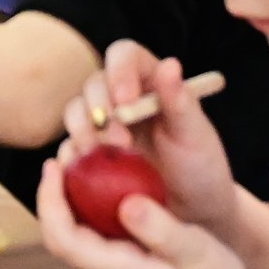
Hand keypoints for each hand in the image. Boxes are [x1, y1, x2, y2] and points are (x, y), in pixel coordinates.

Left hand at [38, 159, 260, 268]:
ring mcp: (109, 268)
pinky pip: (88, 228)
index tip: (54, 166)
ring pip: (70, 230)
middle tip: (61, 157)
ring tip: (76, 159)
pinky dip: (84, 200)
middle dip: (51, 194)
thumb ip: (161, 231)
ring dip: (65, 195)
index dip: (50, 201)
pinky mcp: (117, 258)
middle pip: (58, 234)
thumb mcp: (195, 251)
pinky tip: (99, 176)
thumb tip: (126, 205)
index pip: (64, 240)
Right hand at [60, 50, 240, 243]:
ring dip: (84, 130)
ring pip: (76, 111)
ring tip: (103, 154)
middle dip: (100, 108)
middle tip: (119, 140)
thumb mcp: (195, 134)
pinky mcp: (90, 154)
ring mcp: (102, 125)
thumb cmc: (199, 167)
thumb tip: (170, 64)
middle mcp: (119, 96)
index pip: (124, 56)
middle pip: (94, 84)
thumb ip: (180, 101)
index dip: (119, 71)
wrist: (192, 213)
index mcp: (147, 79)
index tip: (125, 100)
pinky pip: (69, 147)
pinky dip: (72, 156)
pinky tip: (86, 172)